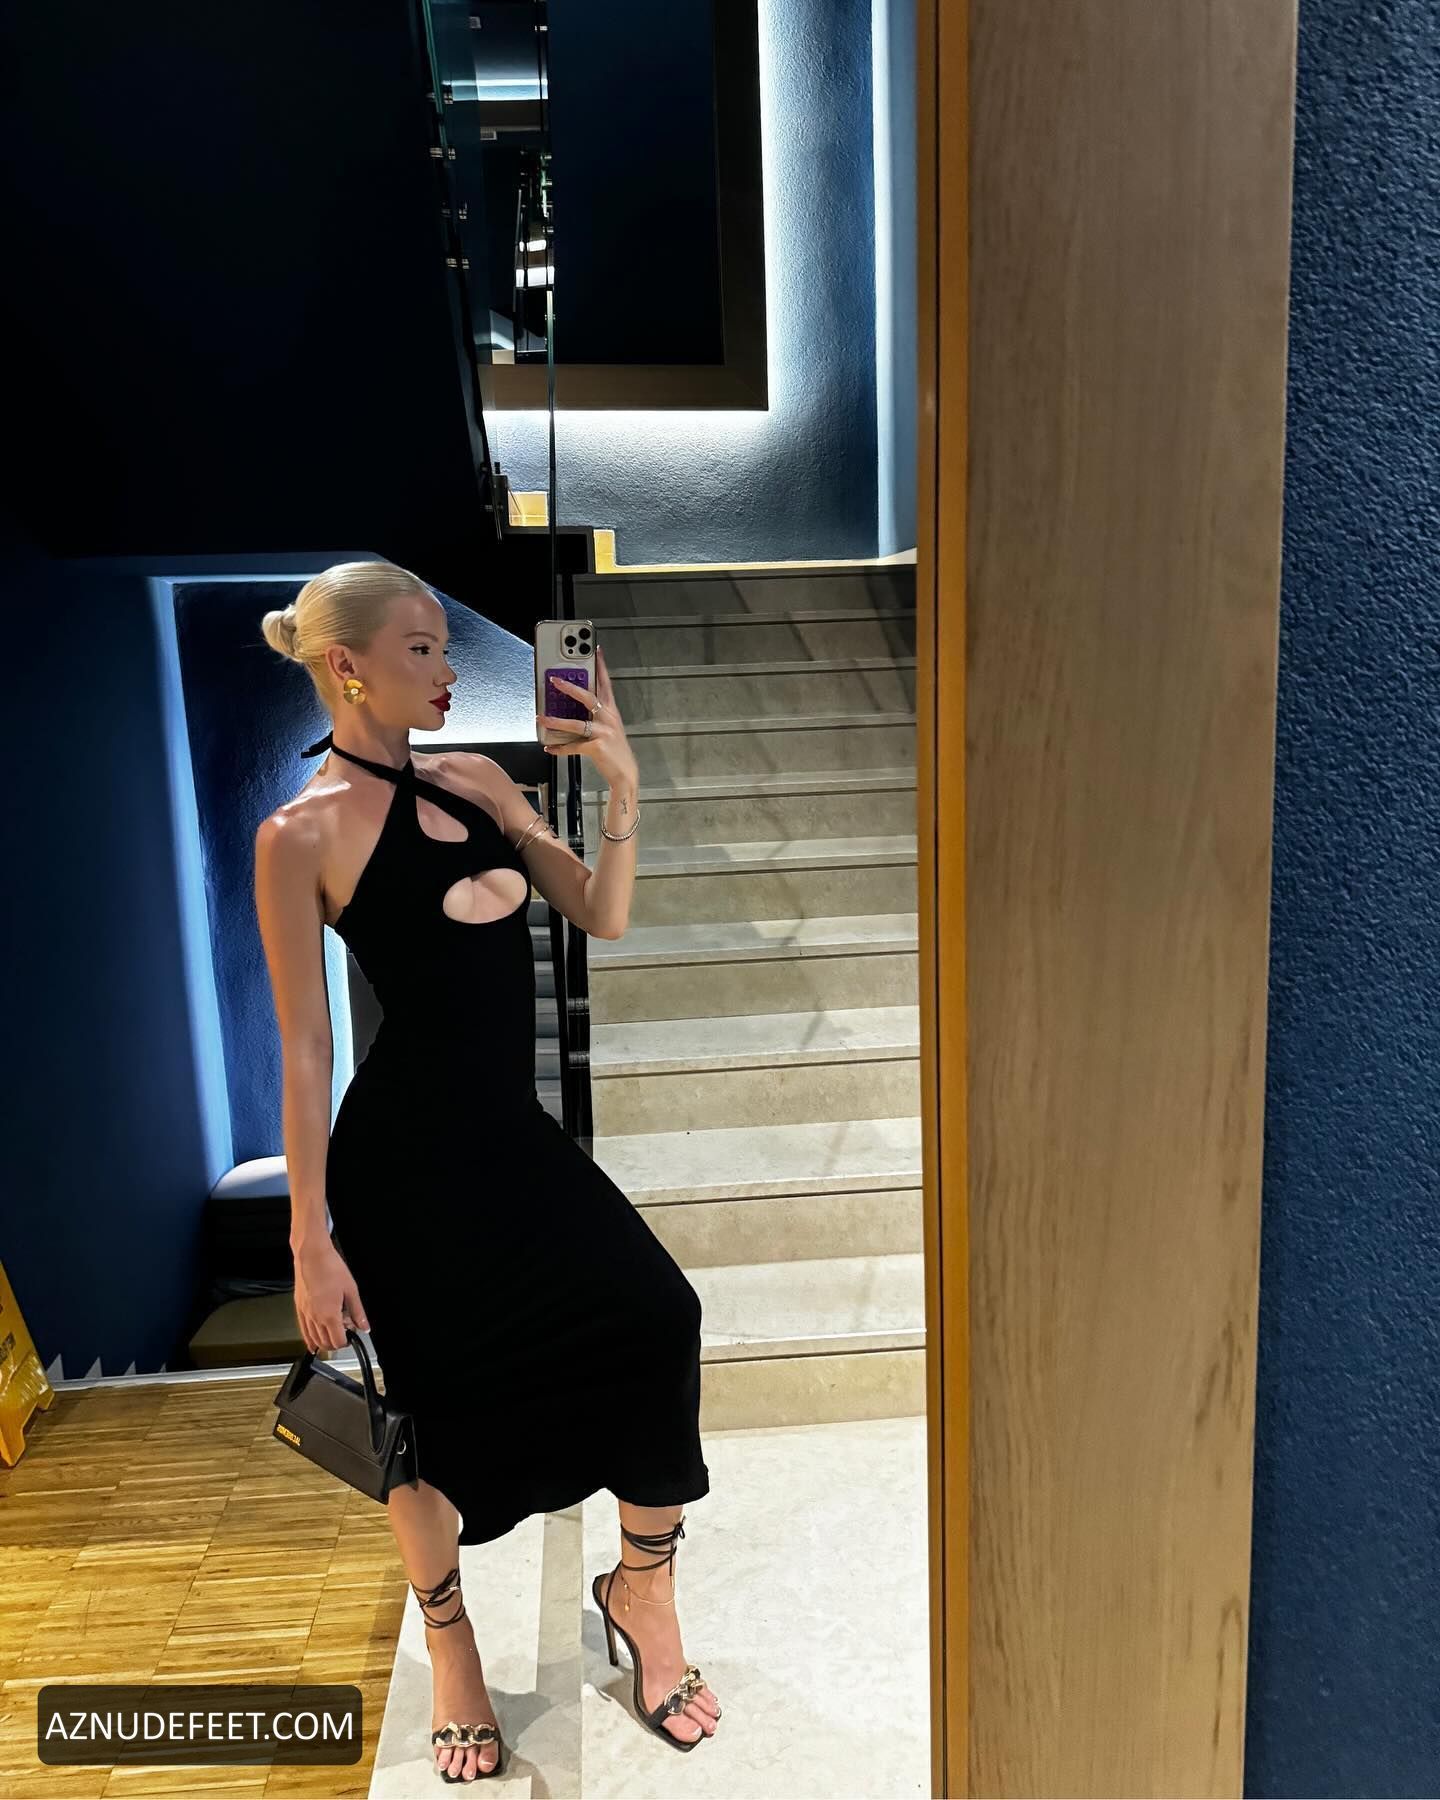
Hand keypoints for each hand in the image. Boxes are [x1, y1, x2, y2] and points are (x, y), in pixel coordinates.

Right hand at [293, 1238, 368, 1353]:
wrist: (312, 1256)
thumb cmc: (330, 1268)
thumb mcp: (351, 1290)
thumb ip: (358, 1312)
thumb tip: (364, 1326)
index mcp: (329, 1315)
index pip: (337, 1341)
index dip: (346, 1342)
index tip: (351, 1336)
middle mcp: (315, 1317)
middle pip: (325, 1343)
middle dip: (336, 1343)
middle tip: (344, 1333)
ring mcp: (305, 1313)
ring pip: (313, 1338)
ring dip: (323, 1342)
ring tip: (332, 1334)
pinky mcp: (299, 1307)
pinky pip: (302, 1329)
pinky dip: (308, 1338)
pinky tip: (312, 1339)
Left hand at [536, 644, 638, 789]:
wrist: (625, 774)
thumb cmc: (615, 750)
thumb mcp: (608, 728)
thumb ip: (593, 716)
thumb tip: (570, 708)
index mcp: (611, 711)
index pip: (605, 683)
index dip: (600, 666)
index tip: (595, 650)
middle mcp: (608, 719)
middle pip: (588, 697)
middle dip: (570, 687)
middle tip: (555, 680)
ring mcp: (603, 733)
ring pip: (576, 723)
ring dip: (556, 721)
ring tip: (542, 717)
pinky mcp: (597, 748)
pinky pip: (573, 746)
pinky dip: (559, 748)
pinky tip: (549, 748)